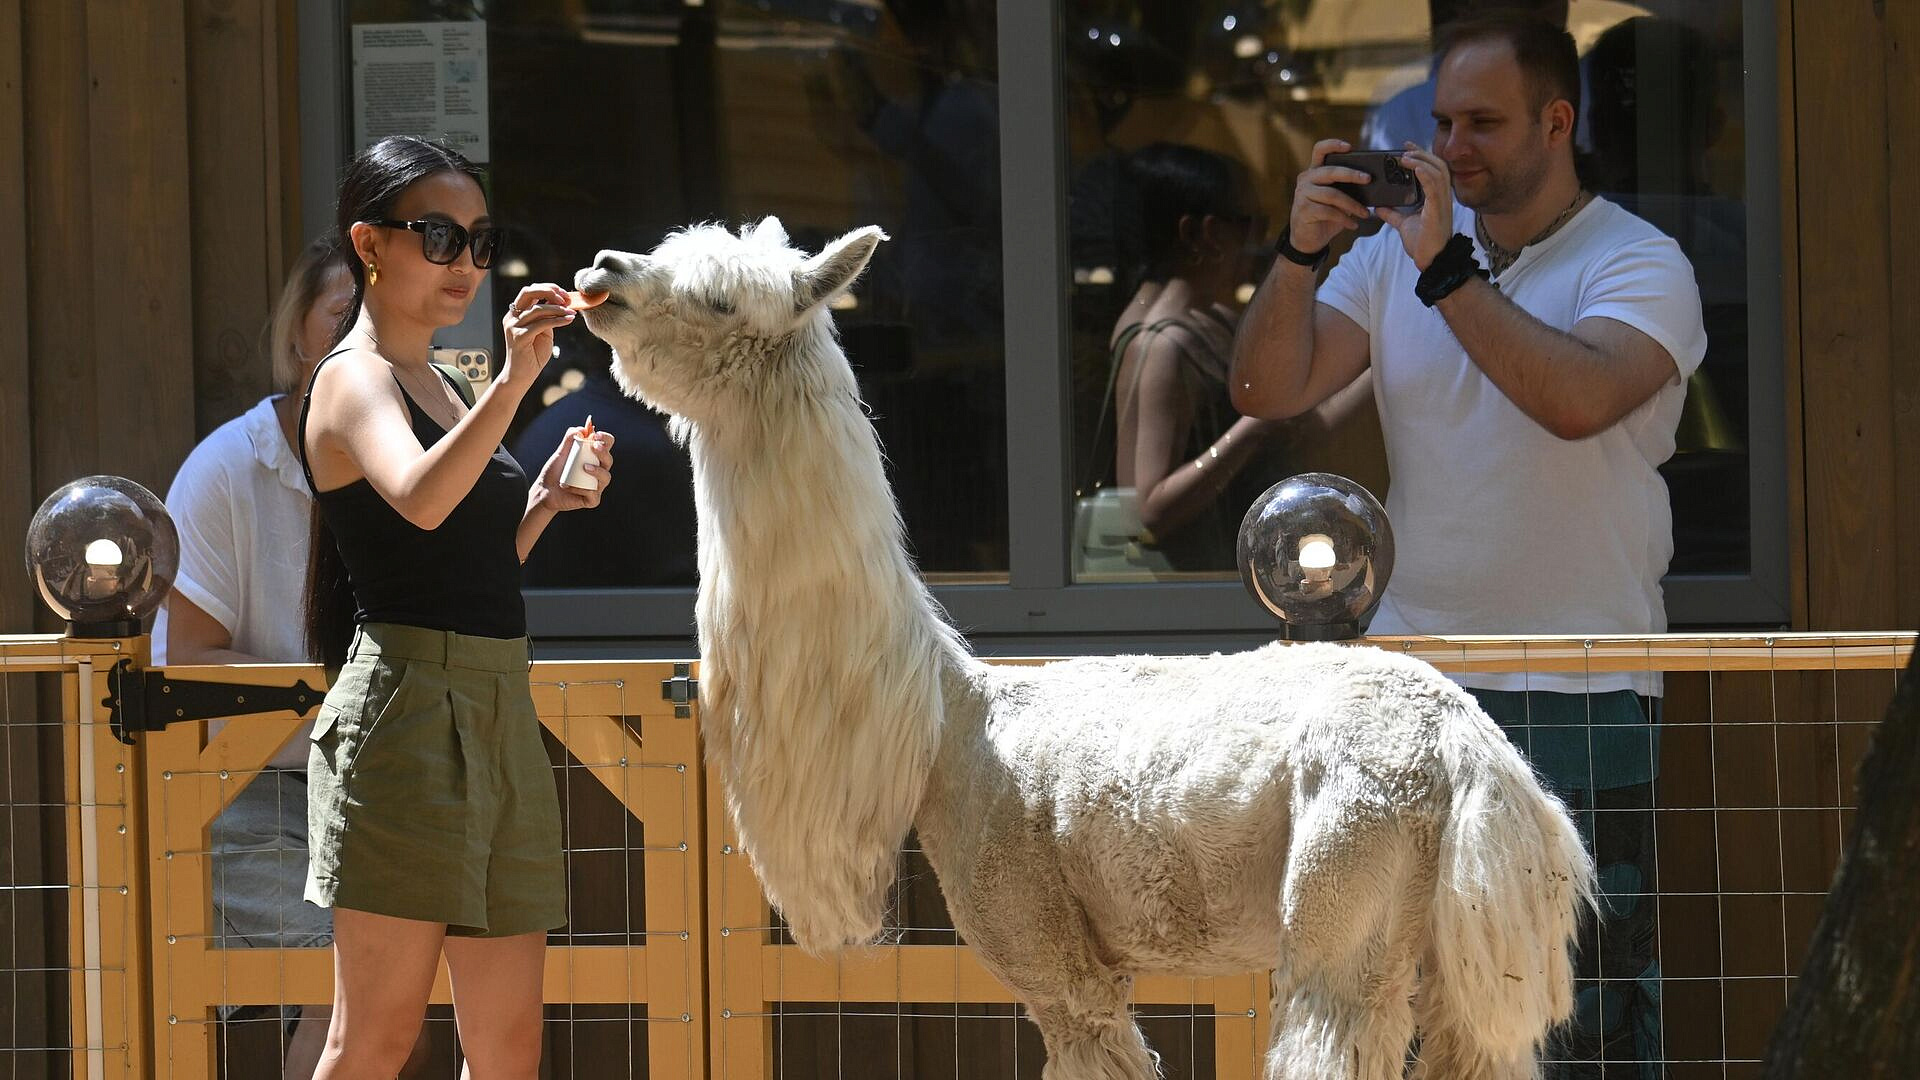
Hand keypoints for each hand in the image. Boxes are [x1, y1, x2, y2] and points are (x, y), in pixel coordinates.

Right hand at [498, 283, 576, 391]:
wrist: (521, 376)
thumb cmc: (533, 354)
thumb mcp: (543, 332)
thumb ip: (548, 317)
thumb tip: (562, 303)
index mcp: (516, 313)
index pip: (530, 291)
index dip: (548, 289)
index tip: (564, 294)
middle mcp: (512, 317)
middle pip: (528, 292)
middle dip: (549, 291)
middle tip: (566, 298)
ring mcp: (514, 326)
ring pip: (537, 309)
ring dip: (558, 309)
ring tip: (571, 313)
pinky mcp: (520, 337)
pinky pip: (542, 324)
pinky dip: (558, 320)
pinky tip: (569, 320)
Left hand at [532, 427, 615, 512]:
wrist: (546, 490)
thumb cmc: (556, 470)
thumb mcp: (561, 452)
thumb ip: (570, 439)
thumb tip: (581, 429)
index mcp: (595, 456)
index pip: (607, 444)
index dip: (605, 438)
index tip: (594, 435)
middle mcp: (600, 470)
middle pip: (609, 459)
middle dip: (603, 452)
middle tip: (593, 446)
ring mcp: (597, 485)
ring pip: (605, 477)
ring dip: (597, 471)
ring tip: (584, 467)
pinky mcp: (592, 499)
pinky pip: (593, 493)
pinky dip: (581, 489)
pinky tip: (569, 486)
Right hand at [1287, 139, 1373, 255]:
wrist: (1307, 239)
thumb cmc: (1325, 216)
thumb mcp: (1336, 199)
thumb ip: (1346, 188)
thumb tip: (1370, 182)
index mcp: (1314, 172)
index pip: (1319, 150)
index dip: (1333, 145)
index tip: (1350, 147)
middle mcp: (1306, 179)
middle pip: (1330, 171)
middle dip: (1352, 174)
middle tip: (1368, 179)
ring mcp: (1302, 194)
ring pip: (1333, 194)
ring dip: (1352, 205)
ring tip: (1365, 213)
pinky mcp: (1303, 210)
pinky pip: (1329, 212)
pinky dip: (1344, 219)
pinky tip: (1353, 225)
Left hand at [1376, 144, 1455, 270]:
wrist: (1432, 261)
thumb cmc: (1423, 244)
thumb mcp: (1404, 224)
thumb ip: (1393, 214)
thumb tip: (1379, 207)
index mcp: (1436, 198)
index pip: (1433, 169)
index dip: (1422, 156)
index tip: (1406, 148)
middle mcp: (1442, 197)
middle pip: (1438, 165)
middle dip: (1422, 153)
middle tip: (1405, 147)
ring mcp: (1442, 202)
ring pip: (1438, 171)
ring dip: (1422, 161)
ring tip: (1406, 157)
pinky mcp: (1438, 210)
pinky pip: (1435, 187)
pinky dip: (1426, 174)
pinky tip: (1416, 168)